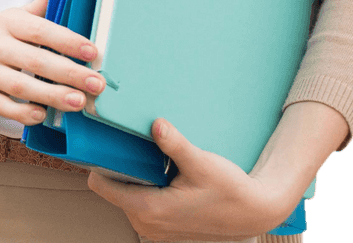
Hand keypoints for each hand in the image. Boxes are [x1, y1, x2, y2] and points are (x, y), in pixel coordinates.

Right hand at [0, 0, 106, 124]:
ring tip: (79, 102)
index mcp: (8, 22)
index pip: (40, 30)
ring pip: (21, 87)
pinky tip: (43, 115)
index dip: (67, 41)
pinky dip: (23, 113)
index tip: (92, 52)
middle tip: (96, 84)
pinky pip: (3, 107)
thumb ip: (43, 1)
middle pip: (35, 61)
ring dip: (52, 96)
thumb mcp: (16, 15)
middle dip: (69, 73)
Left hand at [87, 118, 291, 241]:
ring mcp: (154, 229)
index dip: (99, 161)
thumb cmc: (229, 191)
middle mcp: (146, 224)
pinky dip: (145, 185)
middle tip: (131, 138)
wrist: (253, 213)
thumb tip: (155, 124)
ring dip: (134, 175)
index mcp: (150, 210)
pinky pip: (141, 202)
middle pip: (113, 188)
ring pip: (127, 195)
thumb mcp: (201, 162)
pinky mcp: (163, 227)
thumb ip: (175, 144)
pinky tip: (162, 168)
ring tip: (150, 152)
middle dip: (119, 165)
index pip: (102, 186)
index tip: (104, 139)